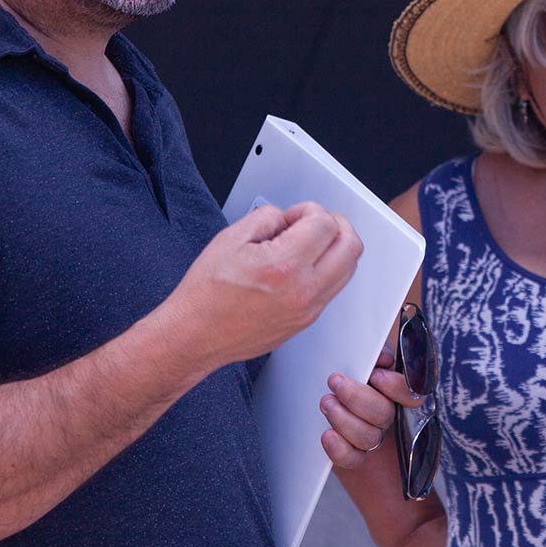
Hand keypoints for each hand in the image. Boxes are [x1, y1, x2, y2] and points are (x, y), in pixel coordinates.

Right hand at [168, 202, 362, 369]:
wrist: (195, 335)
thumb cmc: (206, 294)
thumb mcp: (230, 239)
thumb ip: (267, 218)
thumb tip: (287, 217)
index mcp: (284, 266)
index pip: (325, 224)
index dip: (308, 211)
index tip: (291, 216)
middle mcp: (303, 290)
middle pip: (351, 245)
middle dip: (335, 224)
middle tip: (313, 221)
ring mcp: (308, 309)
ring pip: (349, 268)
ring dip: (336, 247)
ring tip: (307, 242)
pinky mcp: (306, 321)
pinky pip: (334, 287)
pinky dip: (328, 268)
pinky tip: (304, 264)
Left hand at [320, 337, 426, 469]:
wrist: (321, 403)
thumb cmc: (346, 376)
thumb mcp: (360, 359)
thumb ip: (375, 355)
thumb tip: (383, 358)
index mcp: (393, 390)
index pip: (412, 393)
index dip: (397, 387)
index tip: (375, 375)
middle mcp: (387, 415)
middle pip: (384, 413)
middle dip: (357, 397)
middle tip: (335, 381)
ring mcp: (372, 437)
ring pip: (369, 437)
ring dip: (344, 420)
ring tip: (326, 402)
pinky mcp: (354, 456)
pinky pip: (352, 459)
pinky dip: (340, 449)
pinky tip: (327, 435)